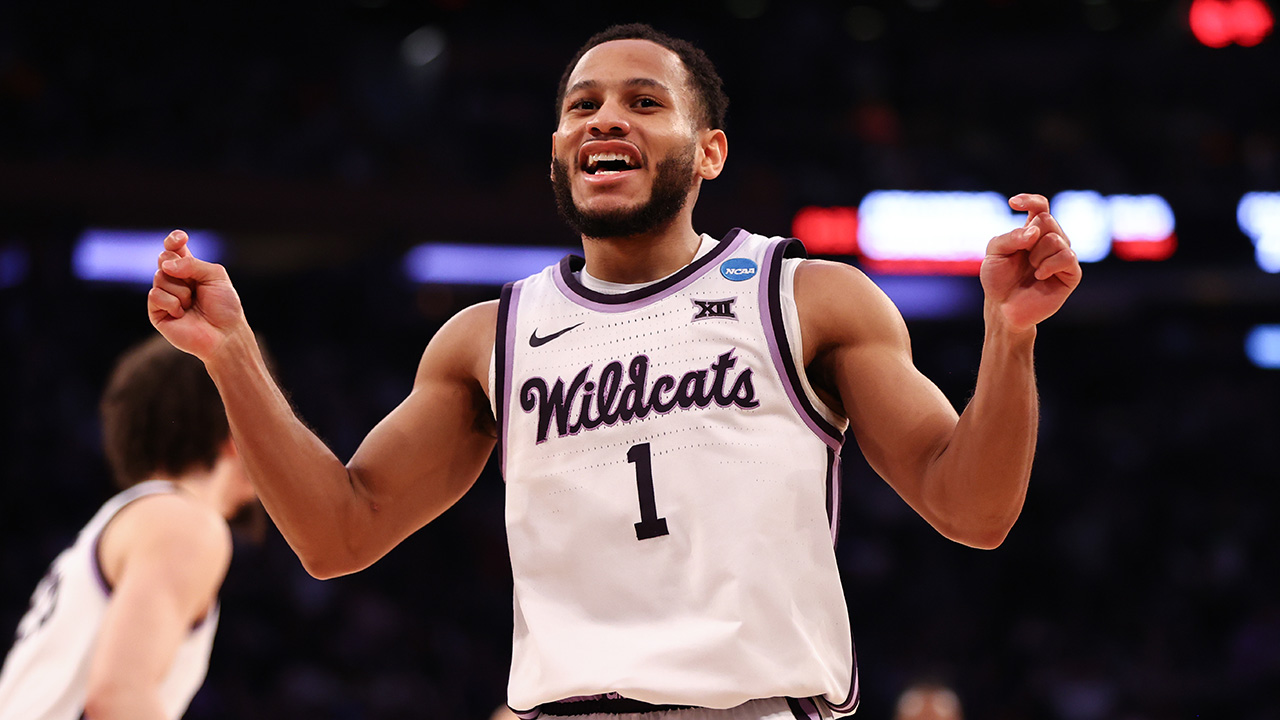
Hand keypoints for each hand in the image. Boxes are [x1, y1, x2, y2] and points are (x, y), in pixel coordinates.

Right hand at [148, 230, 246, 360]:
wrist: (225, 334)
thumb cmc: (224, 307)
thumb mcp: (215, 276)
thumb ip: (193, 264)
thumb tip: (166, 266)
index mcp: (189, 269)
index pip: (174, 248)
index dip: (173, 240)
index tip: (181, 239)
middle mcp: (174, 280)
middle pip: (164, 258)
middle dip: (180, 268)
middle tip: (193, 285)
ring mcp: (164, 295)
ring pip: (160, 276)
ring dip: (181, 291)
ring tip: (192, 304)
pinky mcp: (156, 312)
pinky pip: (155, 295)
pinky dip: (172, 303)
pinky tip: (182, 314)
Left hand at [979, 194, 1081, 333]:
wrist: (1003, 309)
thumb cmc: (998, 280)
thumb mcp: (994, 254)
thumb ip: (1009, 237)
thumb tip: (1034, 231)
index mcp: (1033, 231)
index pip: (1040, 206)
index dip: (1030, 200)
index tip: (1013, 203)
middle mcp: (1051, 240)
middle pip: (1047, 219)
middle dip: (1029, 237)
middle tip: (1023, 256)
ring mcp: (1063, 256)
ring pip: (1055, 238)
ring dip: (1037, 255)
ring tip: (1032, 270)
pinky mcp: (1071, 273)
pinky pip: (1067, 256)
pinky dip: (1050, 265)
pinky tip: (1040, 275)